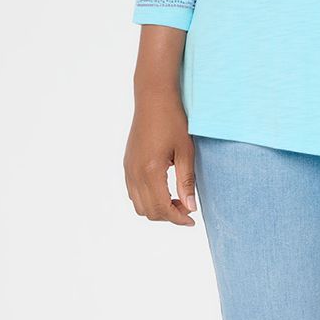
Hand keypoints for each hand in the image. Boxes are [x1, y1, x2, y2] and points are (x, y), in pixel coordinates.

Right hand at [126, 87, 197, 225]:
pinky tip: (164, 190)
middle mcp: (134, 173)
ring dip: (157, 209)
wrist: (153, 99)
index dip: (178, 219)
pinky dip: (147, 199)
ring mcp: (128, 169)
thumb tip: (191, 207)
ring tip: (177, 199)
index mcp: (150, 170)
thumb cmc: (172, 121)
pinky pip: (133, 193)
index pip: (161, 208)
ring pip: (138, 205)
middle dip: (169, 216)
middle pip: (148, 211)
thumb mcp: (186, 151)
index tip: (192, 220)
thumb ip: (187, 181)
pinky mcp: (127, 164)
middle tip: (187, 208)